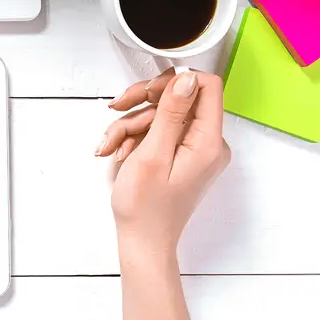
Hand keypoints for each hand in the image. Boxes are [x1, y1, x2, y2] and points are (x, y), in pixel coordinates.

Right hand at [99, 69, 230, 255]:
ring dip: (131, 125)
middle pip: (178, 98)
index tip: (145, 93)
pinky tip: (119, 153)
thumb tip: (187, 78)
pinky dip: (135, 137)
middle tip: (115, 109)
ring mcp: (194, 149)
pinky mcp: (181, 155)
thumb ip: (171, 113)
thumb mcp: (153, 153)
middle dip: (142, 102)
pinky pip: (158, 131)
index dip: (174, 81)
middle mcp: (207, 142)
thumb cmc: (145, 206)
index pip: (206, 86)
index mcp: (208, 141)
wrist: (143, 242)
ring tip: (111, 146)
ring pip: (161, 114)